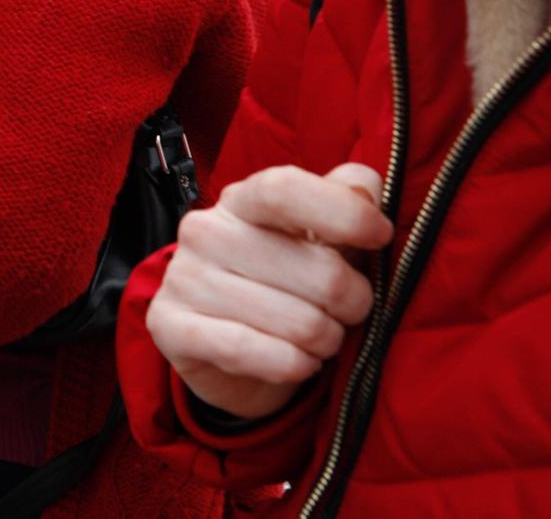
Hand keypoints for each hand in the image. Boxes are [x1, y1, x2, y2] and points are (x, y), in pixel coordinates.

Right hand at [145, 163, 393, 421]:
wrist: (228, 350)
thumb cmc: (287, 283)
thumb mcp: (320, 236)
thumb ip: (346, 200)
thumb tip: (367, 185)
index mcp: (242, 200)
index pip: (285, 190)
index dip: (344, 213)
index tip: (380, 235)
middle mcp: (205, 230)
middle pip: (318, 272)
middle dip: (354, 304)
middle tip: (347, 312)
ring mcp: (184, 278)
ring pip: (297, 323)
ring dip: (325, 341)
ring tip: (319, 338)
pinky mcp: (170, 326)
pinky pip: (251, 352)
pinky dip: (292, 366)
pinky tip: (299, 362)